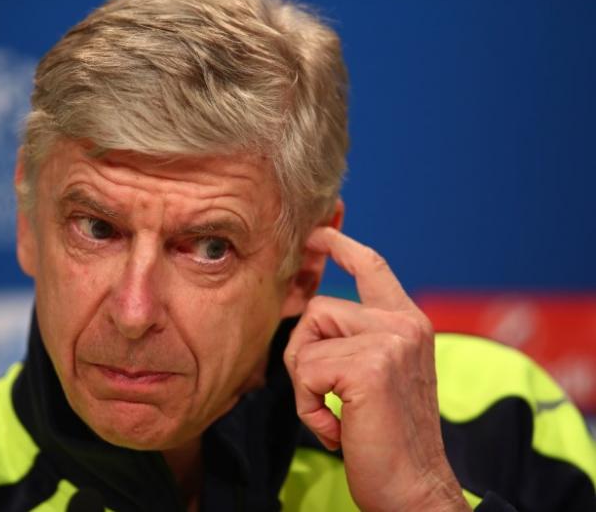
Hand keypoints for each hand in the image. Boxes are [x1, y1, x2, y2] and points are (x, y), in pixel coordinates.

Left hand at [284, 228, 468, 510]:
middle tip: (325, 397)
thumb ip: (355, 339)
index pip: (372, 266)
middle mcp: (404, 323)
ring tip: (335, 414)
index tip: (317, 233)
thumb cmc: (388, 438)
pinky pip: (304, 369)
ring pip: (307, 337)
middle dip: (304, 353)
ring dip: (306, 383)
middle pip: (318, 307)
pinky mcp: (369, 365)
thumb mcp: (377, 375)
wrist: (414, 490)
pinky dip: (307, 406)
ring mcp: (390, 341)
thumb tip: (310, 311)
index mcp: (408, 323)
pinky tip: (336, 428)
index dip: (340, 244)